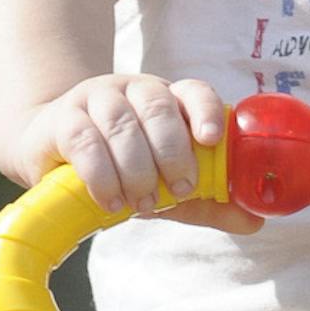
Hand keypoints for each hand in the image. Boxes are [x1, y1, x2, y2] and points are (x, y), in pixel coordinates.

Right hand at [15, 76, 262, 234]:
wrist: (53, 158)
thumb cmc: (122, 167)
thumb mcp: (167, 184)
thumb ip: (208, 200)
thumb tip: (256, 220)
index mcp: (166, 99)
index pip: (192, 91)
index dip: (205, 111)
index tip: (210, 139)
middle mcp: (133, 90)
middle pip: (157, 107)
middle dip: (172, 152)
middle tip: (178, 189)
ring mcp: (96, 99)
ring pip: (121, 123)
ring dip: (136, 168)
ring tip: (142, 203)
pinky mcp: (62, 119)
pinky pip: (84, 139)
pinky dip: (101, 173)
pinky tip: (110, 200)